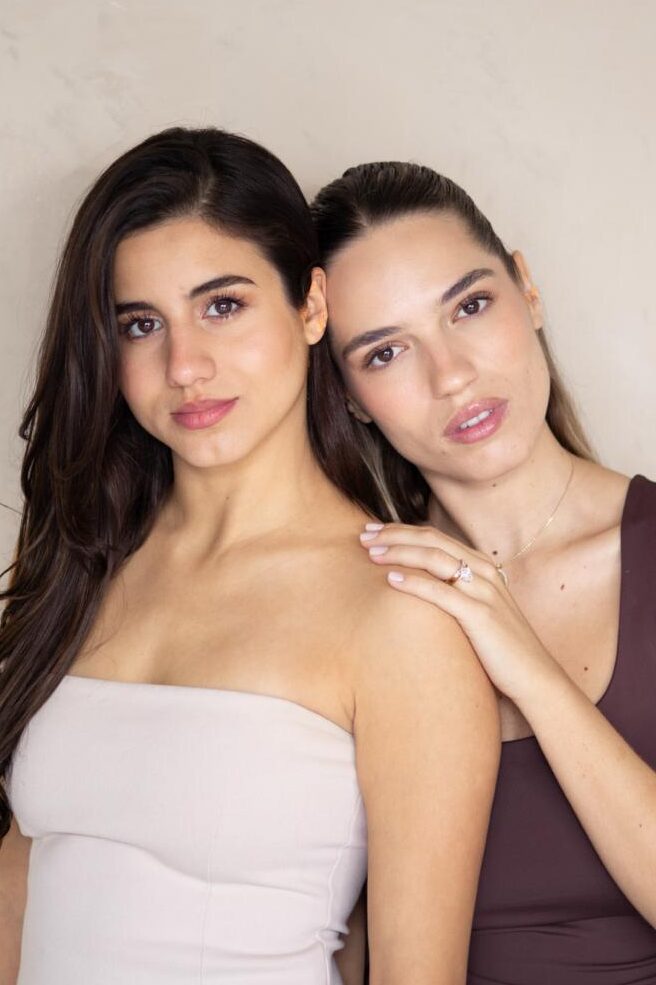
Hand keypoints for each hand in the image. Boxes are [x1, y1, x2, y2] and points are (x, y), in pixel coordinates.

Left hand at [360, 522, 558, 703]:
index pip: (435, 537)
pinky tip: (391, 580)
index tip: (373, 531)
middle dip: (394, 535)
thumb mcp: (477, 608)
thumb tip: (417, 583)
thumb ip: (454, 590)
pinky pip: (442, 593)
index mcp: (482, 565)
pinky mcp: (481, 615)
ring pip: (435, 560)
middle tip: (364, 536)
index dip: (401, 531)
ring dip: (399, 552)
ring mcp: (484, 591)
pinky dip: (414, 583)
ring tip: (371, 554)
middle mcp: (484, 571)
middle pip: (432, 541)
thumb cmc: (499, 645)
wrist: (534, 675)